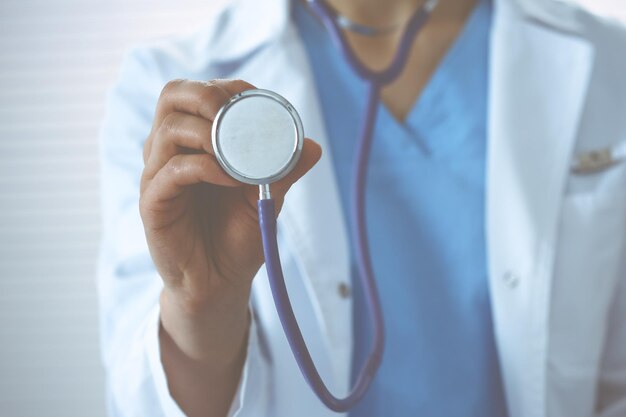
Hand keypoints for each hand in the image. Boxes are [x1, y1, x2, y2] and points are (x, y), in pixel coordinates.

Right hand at [140, 78, 320, 359]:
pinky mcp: (153, 203)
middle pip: (172, 96)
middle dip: (206, 95)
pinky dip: (204, 167)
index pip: (198, 93)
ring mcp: (158, 175)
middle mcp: (170, 151)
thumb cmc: (238, 236)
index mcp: (194, 141)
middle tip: (235, 113)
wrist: (219, 282)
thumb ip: (284, 171)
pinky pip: (171, 172)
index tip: (257, 99)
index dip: (226, 87)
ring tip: (237, 152)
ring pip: (168, 129)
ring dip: (207, 132)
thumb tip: (313, 146)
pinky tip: (230, 179)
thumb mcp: (267, 198)